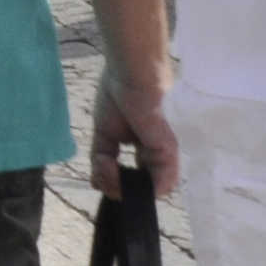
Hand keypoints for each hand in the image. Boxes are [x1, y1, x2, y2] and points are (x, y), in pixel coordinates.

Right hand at [90, 67, 180, 195]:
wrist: (129, 76)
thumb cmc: (118, 96)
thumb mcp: (104, 134)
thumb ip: (103, 159)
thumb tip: (97, 184)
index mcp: (145, 148)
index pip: (137, 176)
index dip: (117, 183)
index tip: (98, 180)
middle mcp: (157, 155)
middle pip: (143, 187)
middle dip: (119, 189)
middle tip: (100, 182)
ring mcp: (164, 155)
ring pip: (151, 189)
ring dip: (124, 188)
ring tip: (105, 175)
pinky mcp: (168, 152)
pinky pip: (158, 183)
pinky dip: (133, 185)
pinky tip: (114, 172)